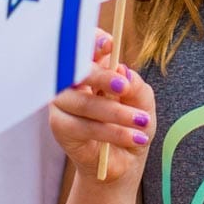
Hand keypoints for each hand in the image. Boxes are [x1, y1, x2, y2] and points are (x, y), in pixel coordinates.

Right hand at [49, 34, 156, 183]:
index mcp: (93, 68)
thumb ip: (135, 86)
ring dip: (115, 113)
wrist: (124, 163)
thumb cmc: (131, 126)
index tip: (110, 45)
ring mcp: (62, 103)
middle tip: (124, 87)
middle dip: (103, 77)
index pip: (85, 45)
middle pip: (78, 71)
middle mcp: (72, 81)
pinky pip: (85, 127)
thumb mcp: (143, 103)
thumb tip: (122, 71)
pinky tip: (135, 137)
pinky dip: (113, 132)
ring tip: (142, 122)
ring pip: (84, 102)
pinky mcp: (60, 127)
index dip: (93, 41)